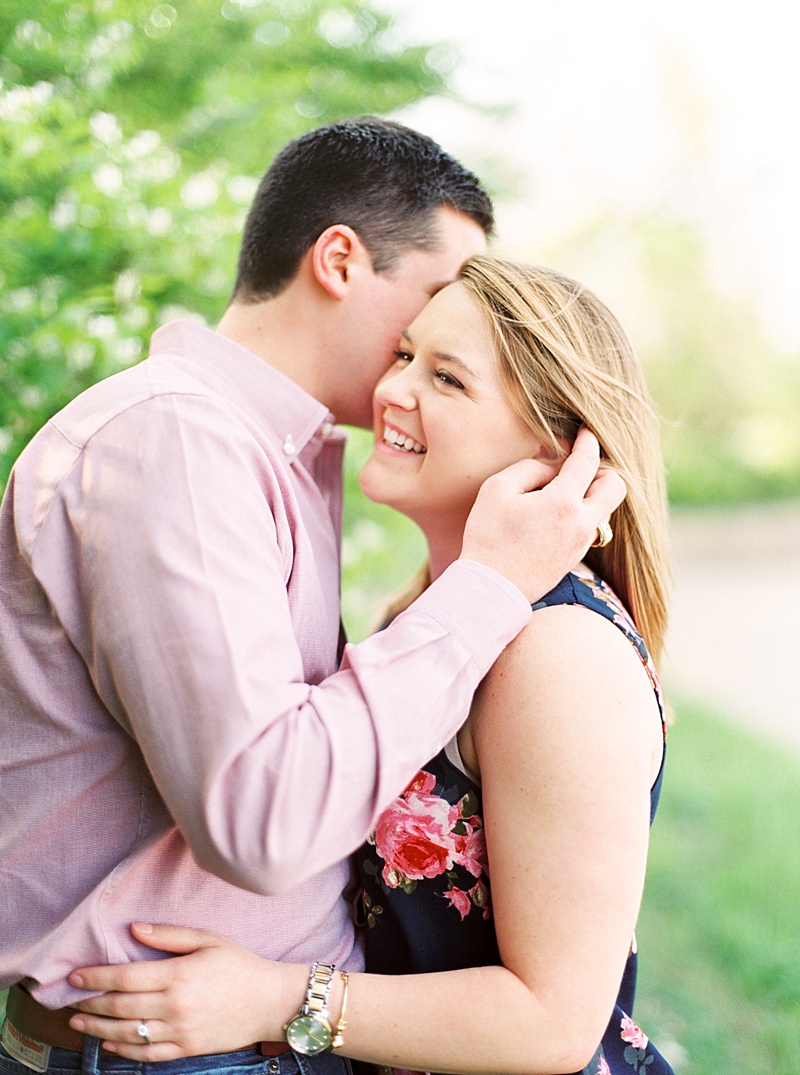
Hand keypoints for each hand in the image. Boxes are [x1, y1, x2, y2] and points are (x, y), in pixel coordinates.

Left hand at [68, 923, 294, 1059]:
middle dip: (91, 1003)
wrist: (268, 1001)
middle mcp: (174, 1006)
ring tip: (78, 1022)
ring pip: (128, 1033)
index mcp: (178, 975)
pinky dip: (123, 1050)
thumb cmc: (239, 965)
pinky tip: (109, 1043)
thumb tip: (134, 929)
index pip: (125, 978)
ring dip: (98, 1028)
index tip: (76, 976)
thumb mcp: (208, 939)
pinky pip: (146, 1055)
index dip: (97, 978)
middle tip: (70, 1000)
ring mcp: (179, 1031)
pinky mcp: (185, 1049)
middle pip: (121, 1007)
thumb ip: (169, 936)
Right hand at [460, 427, 624, 601]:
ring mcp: (582, 544)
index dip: (588, 442)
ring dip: (591, 493)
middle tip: (576, 467)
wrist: (490, 589)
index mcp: (563, 503)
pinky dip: (581, 513)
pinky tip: (554, 514)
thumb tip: (553, 465)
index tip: (585, 432)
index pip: (587, 462)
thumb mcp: (498, 489)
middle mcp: (581, 524)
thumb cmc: (488, 536)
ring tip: (560, 491)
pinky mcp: (576, 558)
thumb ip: (531, 468)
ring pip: (605, 508)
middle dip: (601, 470)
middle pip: (615, 486)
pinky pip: (591, 526)